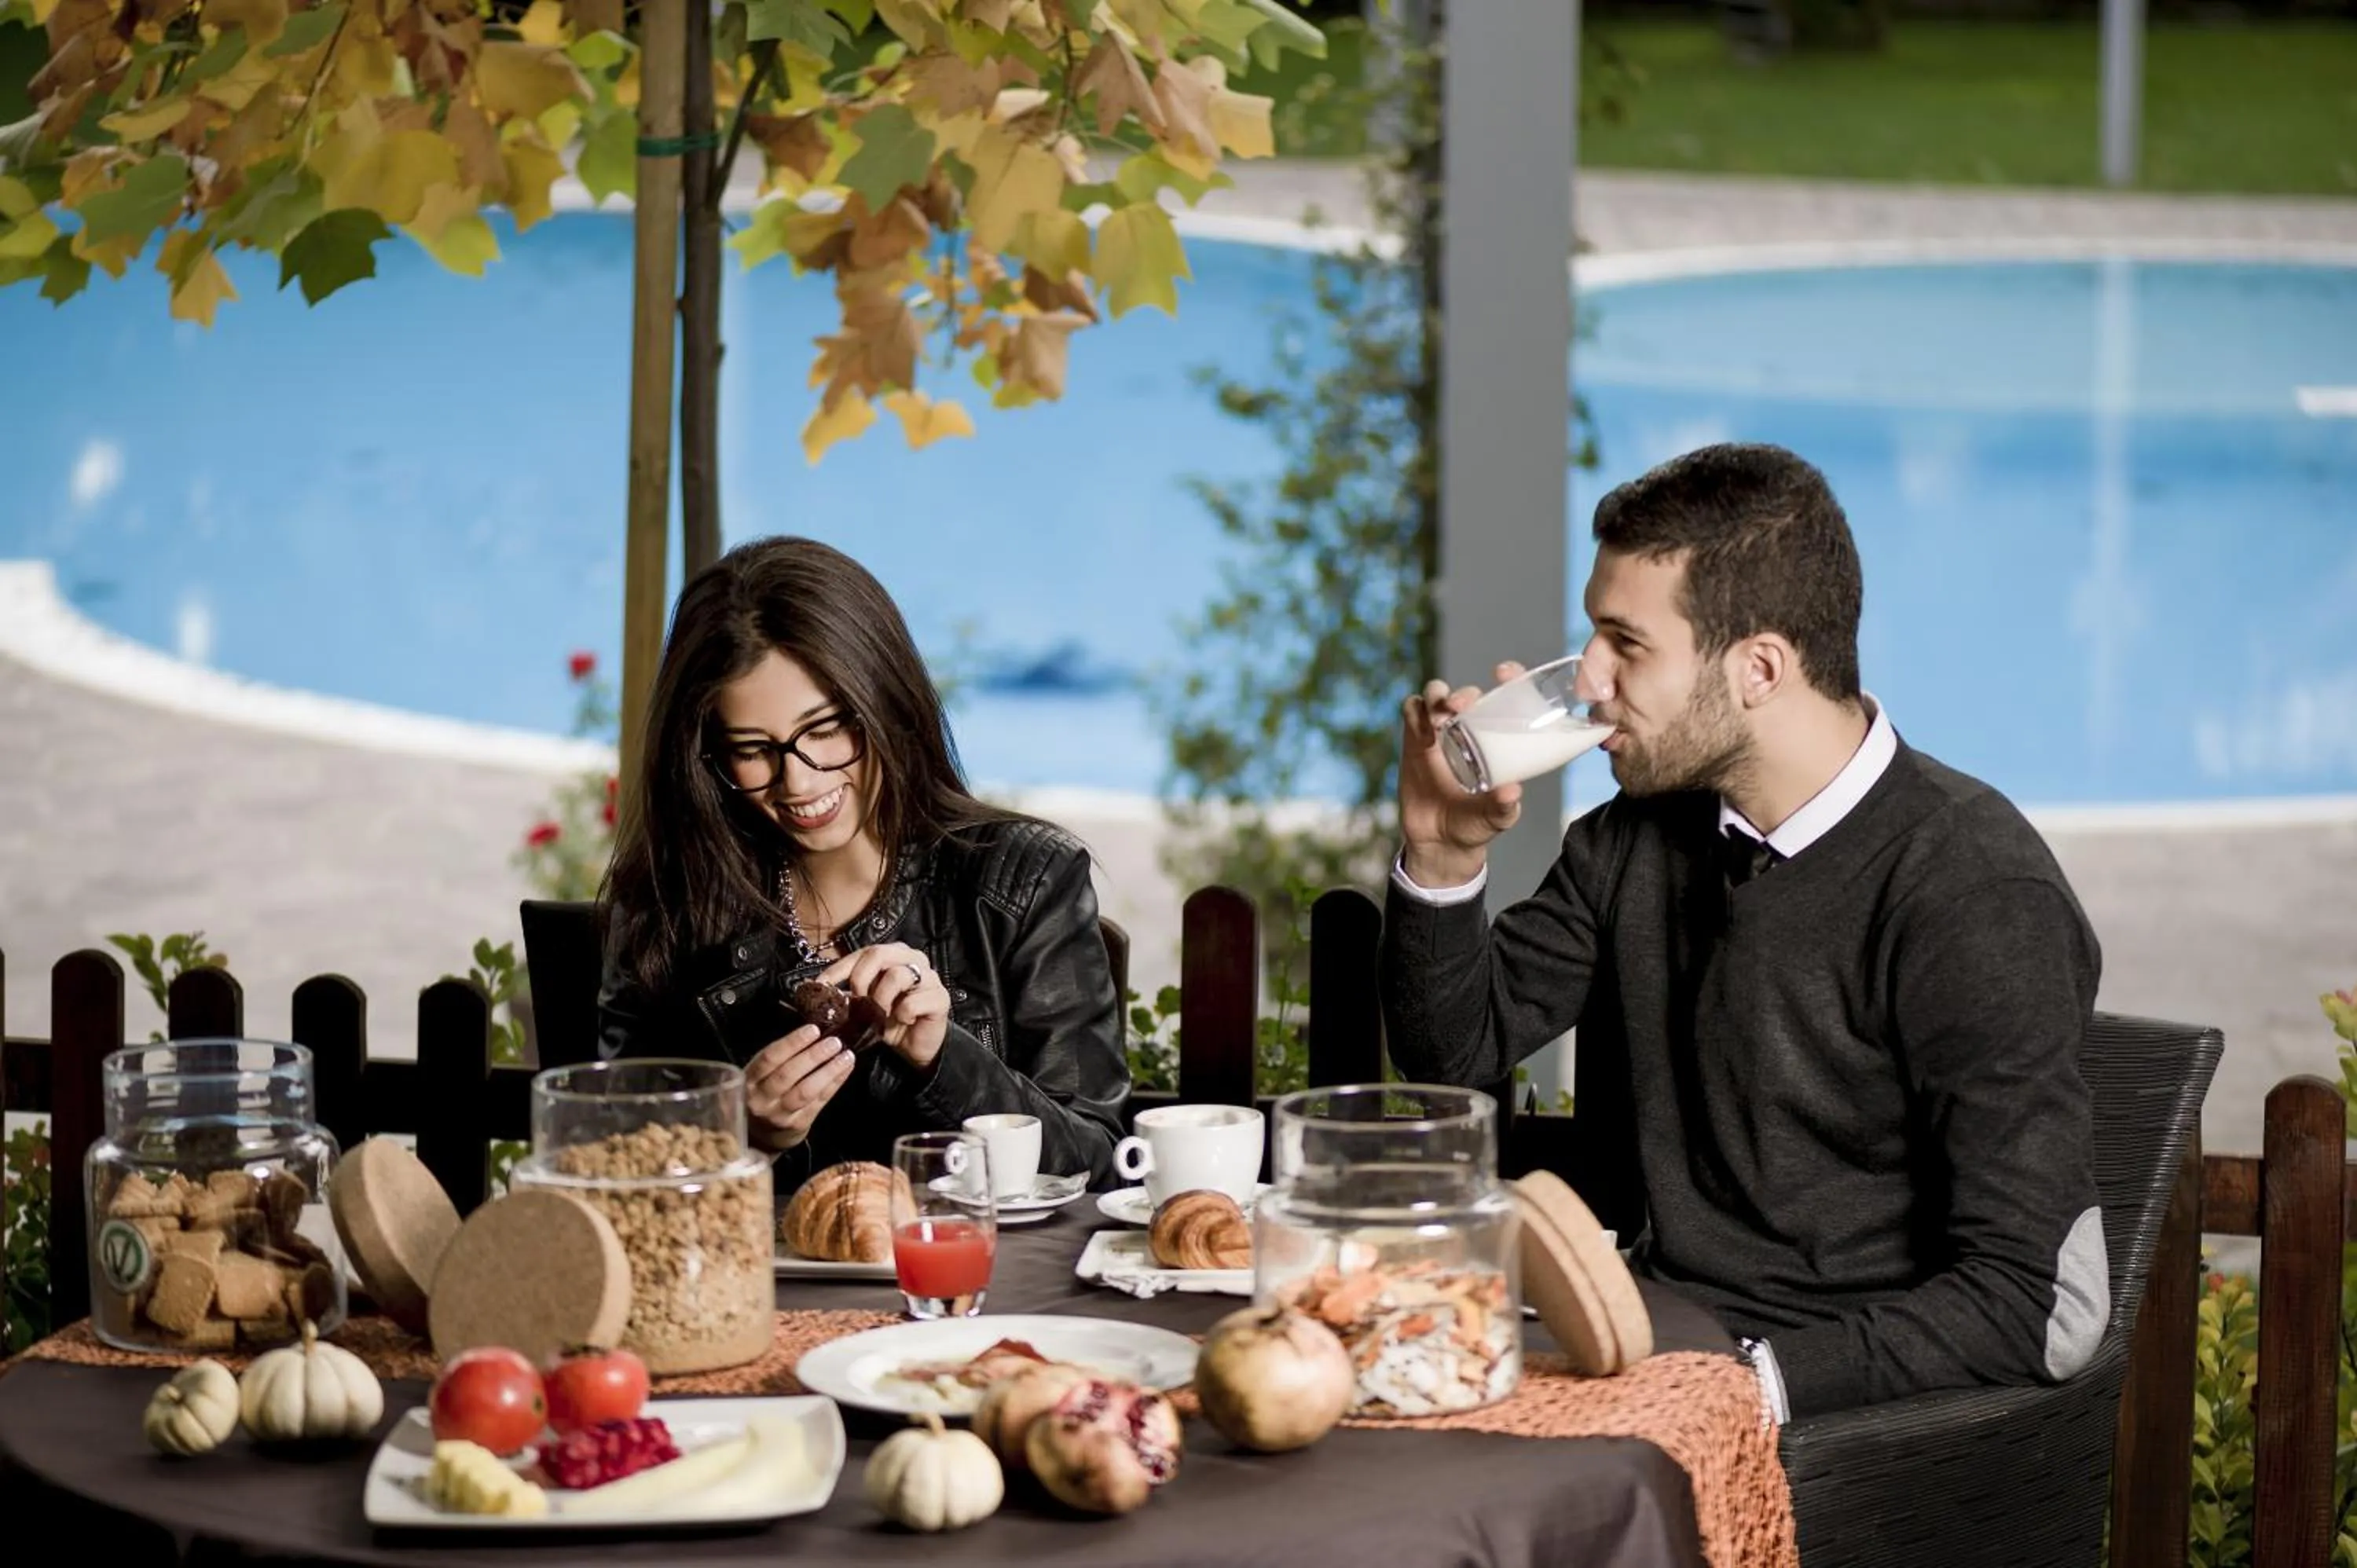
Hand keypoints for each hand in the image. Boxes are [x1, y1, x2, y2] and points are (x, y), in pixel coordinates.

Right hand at [746, 1024, 855, 1151]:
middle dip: (813, 1056)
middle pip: (788, 1075)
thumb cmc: (763, 1094)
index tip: (813, 1030)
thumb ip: (779, 1057)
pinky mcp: (798, 1124)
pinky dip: (835, 1083)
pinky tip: (845, 1069)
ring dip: (829, 1071)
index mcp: (749, 1080)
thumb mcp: (759, 1075)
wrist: (761, 1136)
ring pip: (806, 1091)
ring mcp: (780, 1114)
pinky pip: (819, 1101)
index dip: (792, 1043)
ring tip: (846, 1056)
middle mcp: (761, 1099)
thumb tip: (812, 1031)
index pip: (770, 1058)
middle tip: (834, 1042)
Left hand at [819, 942, 948, 1070]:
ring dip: (881, 1000)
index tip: (821, 986)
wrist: (915, 1046)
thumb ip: (845, 992)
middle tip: (858, 1001)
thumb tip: (811, 986)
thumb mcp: (862, 1005)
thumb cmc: (889, 1021)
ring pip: (897, 975)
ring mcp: (930, 977)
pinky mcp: (940, 998)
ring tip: (881, 1015)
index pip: (862, 952)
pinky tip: (903, 1021)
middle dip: (861, 979)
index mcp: (893, 954)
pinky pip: (914, 1002)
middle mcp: (913, 959)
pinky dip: (902, 1015)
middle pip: (879, 953)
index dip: (839, 969)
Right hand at [1397, 661, 1525, 887]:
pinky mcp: (1412, 742)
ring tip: (1440, 718)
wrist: (1440, 843)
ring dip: (1436, 697)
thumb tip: (1513, 790)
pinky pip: (1411, 713)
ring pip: (1434, 696)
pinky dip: (1415, 714)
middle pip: (1464, 693)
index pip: (1504, 695)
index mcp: (1496, 738)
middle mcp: (1468, 730)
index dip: (1507, 677)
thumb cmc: (1476, 825)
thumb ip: (1504, 806)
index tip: (1504, 671)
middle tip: (1460, 706)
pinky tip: (1422, 735)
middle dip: (1463, 692)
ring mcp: (1438, 734)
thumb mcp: (1497, 818)